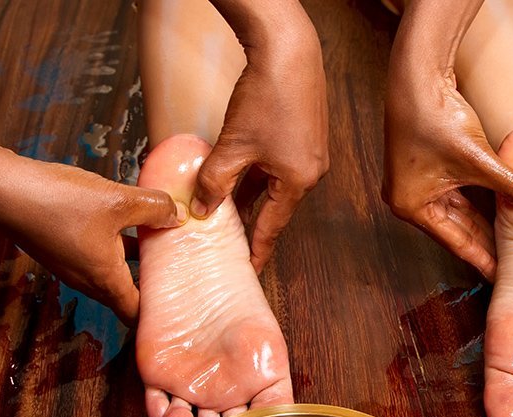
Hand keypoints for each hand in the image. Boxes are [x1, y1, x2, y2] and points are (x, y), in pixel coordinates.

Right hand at [2, 159, 186, 324]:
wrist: (2, 189)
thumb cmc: (58, 201)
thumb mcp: (118, 201)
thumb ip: (154, 209)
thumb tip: (177, 215)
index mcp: (104, 280)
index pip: (135, 314)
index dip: (158, 315)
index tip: (181, 307)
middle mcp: (86, 279)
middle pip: (126, 294)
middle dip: (152, 286)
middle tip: (180, 273)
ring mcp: (71, 263)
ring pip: (112, 270)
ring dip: (135, 261)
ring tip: (162, 244)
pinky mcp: (62, 246)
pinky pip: (97, 252)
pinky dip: (117, 244)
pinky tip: (130, 221)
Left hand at [191, 3, 327, 270]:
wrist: (289, 51)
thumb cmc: (268, 97)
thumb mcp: (234, 146)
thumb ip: (216, 181)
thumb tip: (201, 209)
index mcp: (298, 181)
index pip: (273, 226)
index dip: (258, 249)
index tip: (249, 269)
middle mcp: (311, 171)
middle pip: (275, 205)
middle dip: (252, 221)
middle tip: (232, 241)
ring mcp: (311, 151)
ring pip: (275, 183)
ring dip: (252, 194)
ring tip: (228, 207)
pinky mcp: (306, 133)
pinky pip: (280, 164)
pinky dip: (259, 173)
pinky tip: (240, 168)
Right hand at [383, 68, 512, 281]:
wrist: (418, 77)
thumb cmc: (436, 117)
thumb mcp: (477, 158)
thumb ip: (507, 183)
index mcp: (412, 206)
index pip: (455, 242)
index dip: (481, 258)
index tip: (500, 276)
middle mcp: (409, 199)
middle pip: (456, 229)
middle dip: (485, 243)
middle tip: (511, 263)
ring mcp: (417, 183)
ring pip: (459, 211)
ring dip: (484, 222)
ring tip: (510, 242)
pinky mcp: (427, 167)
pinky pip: (458, 193)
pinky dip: (479, 201)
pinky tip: (501, 211)